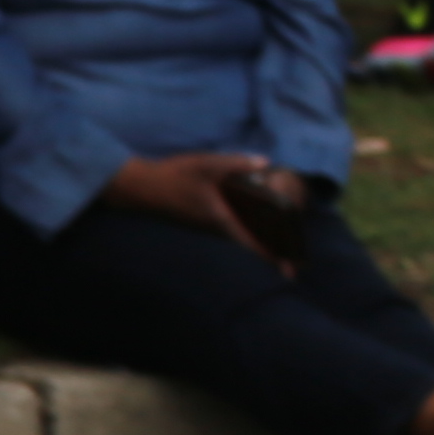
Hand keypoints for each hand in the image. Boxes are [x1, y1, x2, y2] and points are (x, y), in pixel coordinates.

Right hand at [106, 149, 295, 273]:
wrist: (141, 187)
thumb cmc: (175, 177)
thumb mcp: (207, 165)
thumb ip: (237, 163)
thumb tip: (266, 163)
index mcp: (220, 219)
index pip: (250, 243)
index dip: (270, 256)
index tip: (288, 271)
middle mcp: (215, 229)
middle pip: (248, 245)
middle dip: (270, 253)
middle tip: (293, 264)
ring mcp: (206, 227)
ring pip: (238, 239)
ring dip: (258, 243)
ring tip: (280, 245)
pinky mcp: (201, 222)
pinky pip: (229, 231)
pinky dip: (245, 232)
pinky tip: (254, 223)